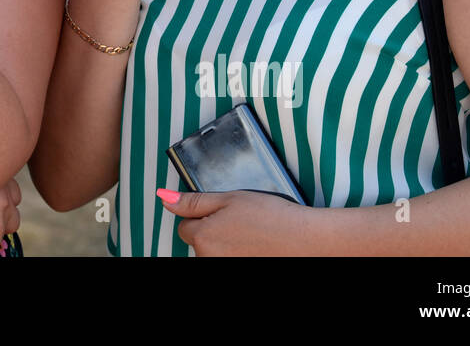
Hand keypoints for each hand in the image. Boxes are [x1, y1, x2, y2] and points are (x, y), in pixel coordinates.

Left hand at [160, 188, 314, 255]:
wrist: (306, 241)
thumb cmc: (271, 217)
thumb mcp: (229, 199)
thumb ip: (193, 201)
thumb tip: (163, 198)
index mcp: (203, 237)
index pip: (185, 227)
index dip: (202, 216)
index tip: (221, 213)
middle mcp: (209, 259)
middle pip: (199, 243)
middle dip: (212, 232)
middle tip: (239, 223)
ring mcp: (225, 268)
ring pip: (214, 254)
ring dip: (225, 245)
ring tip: (251, 236)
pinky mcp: (238, 272)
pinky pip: (229, 260)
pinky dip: (238, 254)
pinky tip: (255, 248)